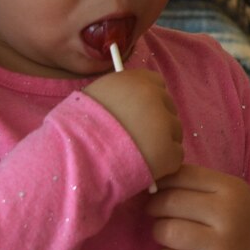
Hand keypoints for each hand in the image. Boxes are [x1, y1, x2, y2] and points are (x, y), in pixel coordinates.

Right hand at [86, 70, 182, 184]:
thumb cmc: (77, 128)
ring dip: (161, 144)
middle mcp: (154, 97)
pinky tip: (142, 168)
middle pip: (169, 109)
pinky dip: (163, 165)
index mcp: (135, 81)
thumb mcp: (94, 96)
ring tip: (137, 155)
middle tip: (138, 140)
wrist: (75, 156)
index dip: (150, 101)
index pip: (157, 84)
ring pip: (174, 134)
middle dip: (158, 124)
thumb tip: (128, 103)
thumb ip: (118, 94)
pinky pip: (175, 157)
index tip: (140, 115)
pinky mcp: (168, 152)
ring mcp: (164, 124)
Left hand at [147, 164, 249, 249]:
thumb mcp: (226, 190)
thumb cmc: (237, 217)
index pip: (181, 176)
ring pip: (168, 232)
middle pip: (170, 203)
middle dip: (154, 206)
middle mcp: (229, 215)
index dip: (161, 182)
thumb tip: (152, 179)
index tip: (156, 189)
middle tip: (155, 211)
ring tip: (167, 232)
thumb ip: (193, 181)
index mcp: (231, 188)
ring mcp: (223, 247)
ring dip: (159, 232)